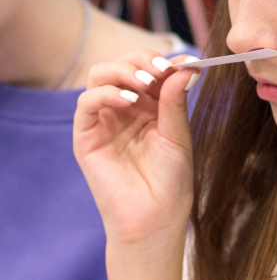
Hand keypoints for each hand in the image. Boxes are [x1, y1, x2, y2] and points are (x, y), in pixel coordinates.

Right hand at [73, 50, 199, 248]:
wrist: (155, 219)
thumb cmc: (170, 181)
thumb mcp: (177, 135)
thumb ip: (175, 100)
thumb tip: (185, 66)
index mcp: (149, 107)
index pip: (148, 70)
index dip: (163, 62)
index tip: (185, 63)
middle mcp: (124, 109)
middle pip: (122, 65)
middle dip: (141, 60)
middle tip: (160, 69)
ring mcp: (104, 121)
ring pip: (100, 77)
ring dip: (122, 71)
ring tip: (143, 82)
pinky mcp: (86, 137)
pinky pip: (86, 103)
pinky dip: (106, 94)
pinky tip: (128, 100)